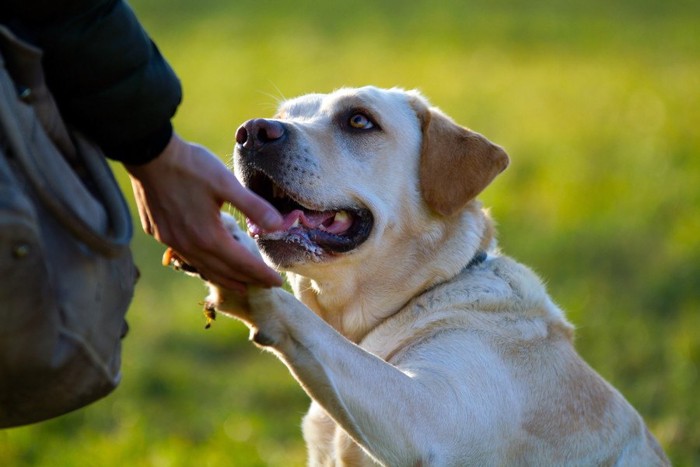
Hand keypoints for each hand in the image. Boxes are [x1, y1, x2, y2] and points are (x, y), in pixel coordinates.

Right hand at [125, 133, 283, 291]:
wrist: (148, 154)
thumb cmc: (191, 166)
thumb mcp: (227, 183)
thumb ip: (254, 206)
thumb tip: (279, 225)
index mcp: (209, 236)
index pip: (242, 263)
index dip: (261, 274)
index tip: (277, 282)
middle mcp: (189, 245)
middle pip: (223, 271)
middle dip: (246, 280)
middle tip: (263, 286)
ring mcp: (171, 241)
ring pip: (203, 267)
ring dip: (224, 278)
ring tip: (239, 285)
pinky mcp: (159, 233)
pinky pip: (186, 256)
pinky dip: (204, 264)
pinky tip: (208, 261)